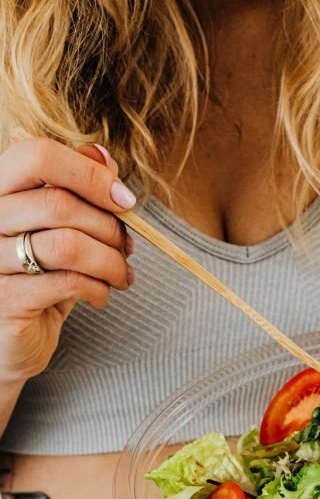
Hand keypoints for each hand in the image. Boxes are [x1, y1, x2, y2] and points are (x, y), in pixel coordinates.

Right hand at [0, 137, 135, 385]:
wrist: (12, 342)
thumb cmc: (38, 280)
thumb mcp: (60, 232)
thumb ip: (78, 191)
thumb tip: (105, 157)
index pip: (37, 156)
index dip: (88, 173)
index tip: (124, 200)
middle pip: (60, 203)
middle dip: (109, 227)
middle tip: (128, 248)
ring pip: (68, 245)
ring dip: (109, 261)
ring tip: (121, 276)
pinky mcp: (5, 299)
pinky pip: (67, 283)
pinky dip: (97, 288)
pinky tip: (101, 296)